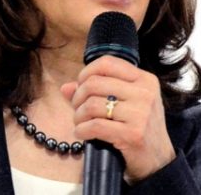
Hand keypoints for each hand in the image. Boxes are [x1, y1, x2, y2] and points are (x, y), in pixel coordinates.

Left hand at [60, 56, 175, 182]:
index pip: (107, 63)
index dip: (86, 73)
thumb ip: (94, 92)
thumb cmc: (136, 127)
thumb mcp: (122, 103)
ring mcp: (141, 113)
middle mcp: (145, 93)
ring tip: (81, 122)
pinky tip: (83, 133)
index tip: (80, 86)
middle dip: (78, 97)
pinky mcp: (133, 134)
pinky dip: (81, 130)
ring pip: (91, 104)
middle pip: (94, 83)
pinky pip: (95, 125)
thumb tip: (66, 87)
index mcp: (144, 80)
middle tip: (78, 109)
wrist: (157, 159)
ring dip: (78, 116)